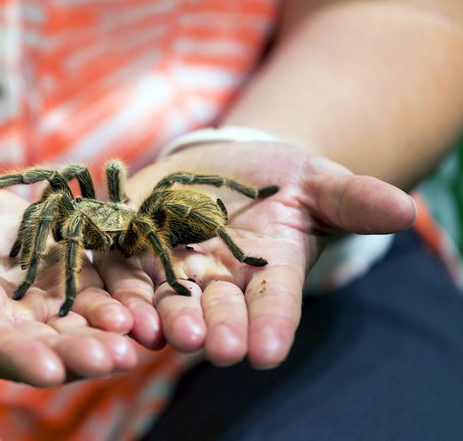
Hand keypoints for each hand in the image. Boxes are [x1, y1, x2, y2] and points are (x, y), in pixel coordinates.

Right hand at [0, 168, 135, 386]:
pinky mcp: (50, 268)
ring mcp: (27, 296)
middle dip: (79, 351)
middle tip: (118, 357)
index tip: (48, 371)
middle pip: (41, 342)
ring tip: (146, 331)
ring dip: (109, 326)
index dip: (16, 358)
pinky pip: (88, 282)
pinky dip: (116, 289)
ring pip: (73, 319)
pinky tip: (147, 294)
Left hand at [97, 141, 415, 367]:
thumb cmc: (282, 179)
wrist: (227, 165)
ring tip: (158, 332)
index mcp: (267, 272)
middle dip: (215, 328)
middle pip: (215, 310)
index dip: (270, 326)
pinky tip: (111, 301)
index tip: (267, 351)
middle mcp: (219, 281)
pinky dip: (116, 286)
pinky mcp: (134, 243)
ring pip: (164, 299)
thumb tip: (405, 209)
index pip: (273, 304)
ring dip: (161, 317)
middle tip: (216, 347)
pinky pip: (121, 269)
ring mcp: (173, 266)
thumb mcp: (318, 182)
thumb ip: (352, 200)